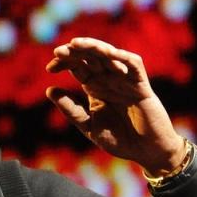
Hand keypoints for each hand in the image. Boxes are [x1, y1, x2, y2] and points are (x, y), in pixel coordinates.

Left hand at [45, 37, 186, 175]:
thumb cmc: (119, 139)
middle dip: (75, 52)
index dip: (64, 63)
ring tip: (76, 44)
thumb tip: (50, 90)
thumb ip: (71, 109)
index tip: (50, 68)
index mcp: (95, 87)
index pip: (78, 67)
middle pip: (91, 57)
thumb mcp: (89, 126)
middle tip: (58, 51)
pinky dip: (122, 57)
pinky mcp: (141, 85)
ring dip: (94, 48)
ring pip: (110, 56)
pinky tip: (108, 53)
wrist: (146, 152)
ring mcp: (125, 80)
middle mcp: (109, 80)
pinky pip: (134, 65)